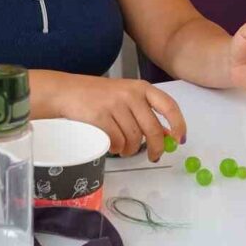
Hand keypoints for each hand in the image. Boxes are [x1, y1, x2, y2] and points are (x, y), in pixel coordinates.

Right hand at [54, 73, 186, 161]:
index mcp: (142, 88)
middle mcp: (131, 95)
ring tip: (123, 148)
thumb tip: (166, 134)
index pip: (169, 106)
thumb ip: (145, 112)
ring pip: (134, 139)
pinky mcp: (100, 117)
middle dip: (156, 148)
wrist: (67, 92)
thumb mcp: (126, 97)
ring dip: (131, 150)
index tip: (179, 139)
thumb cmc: (99, 96)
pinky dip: (117, 149)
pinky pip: (117, 142)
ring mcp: (115, 105)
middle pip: (152, 129)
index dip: (178, 124)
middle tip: (154, 157)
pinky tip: (112, 146)